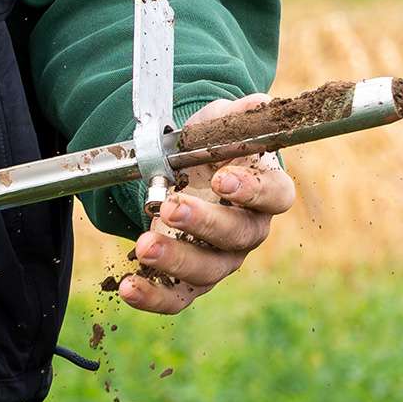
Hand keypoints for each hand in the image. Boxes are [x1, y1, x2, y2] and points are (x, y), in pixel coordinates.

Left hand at [116, 93, 294, 314]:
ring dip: (175, 260)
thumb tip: (258, 105)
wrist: (188, 174)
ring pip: (207, 270)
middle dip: (204, 223)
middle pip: (238, 236)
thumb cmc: (212, 149)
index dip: (252, 190)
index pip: (275, 195)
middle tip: (172, 207)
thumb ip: (235, 117)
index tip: (222, 179)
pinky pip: (178, 296)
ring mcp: (221, 258)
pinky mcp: (191, 279)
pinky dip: (153, 296)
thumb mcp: (218, 125)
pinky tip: (128, 287)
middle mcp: (249, 229)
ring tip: (143, 246)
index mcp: (266, 190)